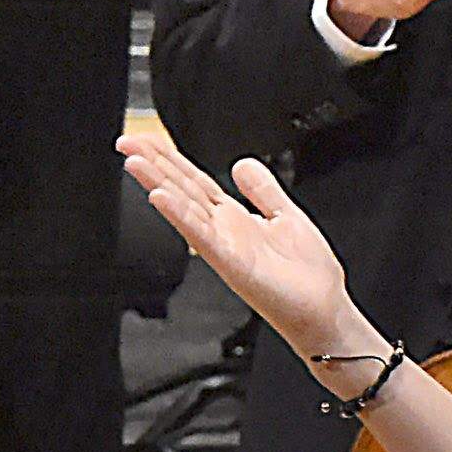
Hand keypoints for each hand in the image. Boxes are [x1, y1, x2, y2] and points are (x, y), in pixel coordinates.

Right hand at [121, 125, 370, 369]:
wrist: (324, 310)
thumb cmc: (306, 274)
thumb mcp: (287, 215)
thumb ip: (263, 190)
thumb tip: (241, 163)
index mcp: (234, 219)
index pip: (194, 182)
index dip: (170, 159)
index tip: (146, 141)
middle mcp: (223, 232)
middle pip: (182, 190)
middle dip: (154, 166)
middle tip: (126, 143)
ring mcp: (225, 248)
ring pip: (185, 209)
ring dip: (157, 184)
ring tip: (134, 162)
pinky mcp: (234, 264)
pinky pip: (203, 236)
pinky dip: (181, 217)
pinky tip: (161, 199)